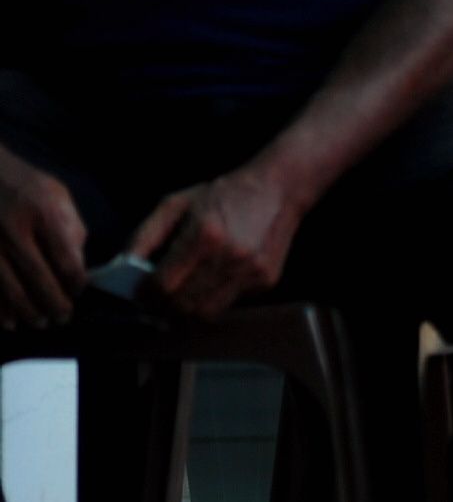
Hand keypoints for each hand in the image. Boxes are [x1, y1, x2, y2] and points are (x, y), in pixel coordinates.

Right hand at [0, 147, 87, 327]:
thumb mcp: (58, 194)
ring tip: (40, 322)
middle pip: (37, 276)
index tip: (79, 291)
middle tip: (63, 317)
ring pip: (8, 286)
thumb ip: (71, 227)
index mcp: (43, 212)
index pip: (65, 257)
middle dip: (53, 302)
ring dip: (26, 310)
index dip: (75, 281)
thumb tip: (78, 265)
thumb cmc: (25, 184)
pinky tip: (7, 321)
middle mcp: (14, 229)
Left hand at [129, 166, 306, 320]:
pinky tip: (209, 283)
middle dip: (161, 306)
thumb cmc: (224, 193)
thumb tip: (123, 265)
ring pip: (205, 313)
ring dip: (185, 310)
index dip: (144, 294)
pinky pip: (229, 303)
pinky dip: (212, 299)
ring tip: (178, 297)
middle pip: (182, 305)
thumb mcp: (177, 204)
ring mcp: (250, 272)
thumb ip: (146, 235)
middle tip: (154, 299)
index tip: (139, 292)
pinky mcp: (265, 280)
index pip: (163, 285)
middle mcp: (229, 257)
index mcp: (204, 235)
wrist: (279, 188)